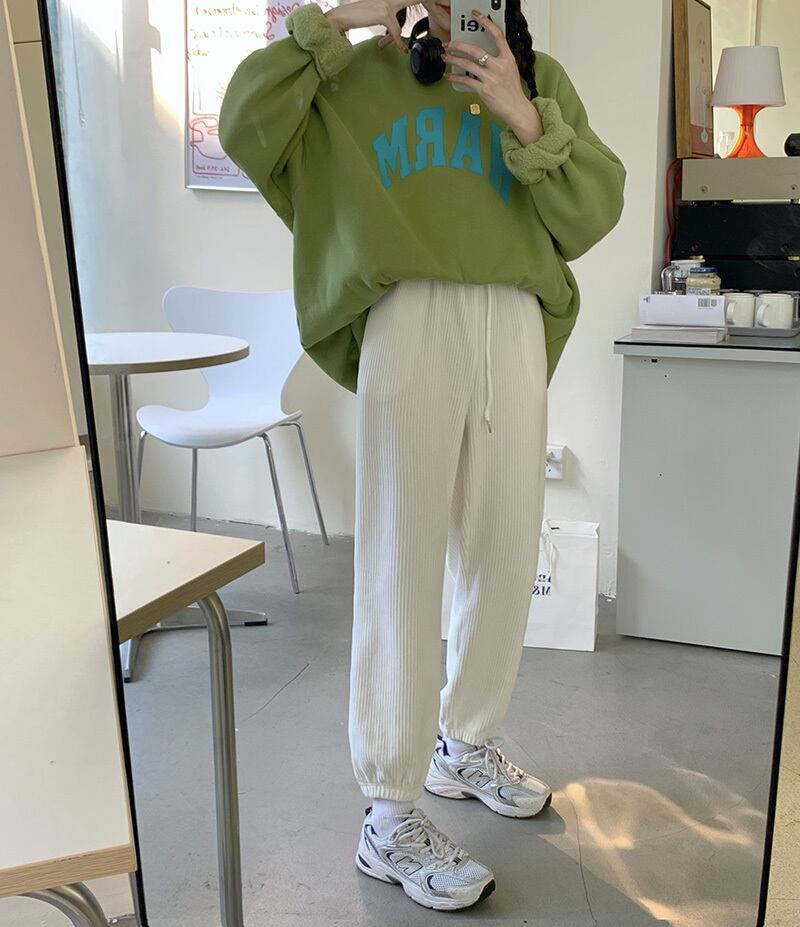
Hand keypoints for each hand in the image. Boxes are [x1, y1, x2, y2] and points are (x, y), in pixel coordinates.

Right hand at [326, 0, 410, 53]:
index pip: (401, 1)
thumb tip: (392, 32)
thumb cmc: (351, 19)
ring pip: (398, 24)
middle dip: (416, 1)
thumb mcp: (370, 16)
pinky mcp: (383, 14)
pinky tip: (403, 49)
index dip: (412, 1)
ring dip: (397, 39)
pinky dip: (398, 42)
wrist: (338, 17)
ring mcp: (385, 5)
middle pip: (406, 1)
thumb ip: (382, 18)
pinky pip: (395, 31)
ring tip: (403, 47)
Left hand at [443, 10, 542, 141]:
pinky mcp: (484, 90)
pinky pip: (466, 80)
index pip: (497, 35)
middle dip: (459, 45)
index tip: (476, 15)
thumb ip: (498, 60)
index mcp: (508, 58)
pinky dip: (455, 78)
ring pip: (467, 64)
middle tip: (449, 43)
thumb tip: (480, 55)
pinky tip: (449, 76)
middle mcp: (499, 66)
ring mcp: (491, 78)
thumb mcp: (510, 70)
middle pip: (476, 49)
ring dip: (453, 59)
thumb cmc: (511, 91)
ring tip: (446, 57)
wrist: (516, 109)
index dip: (486, 23)